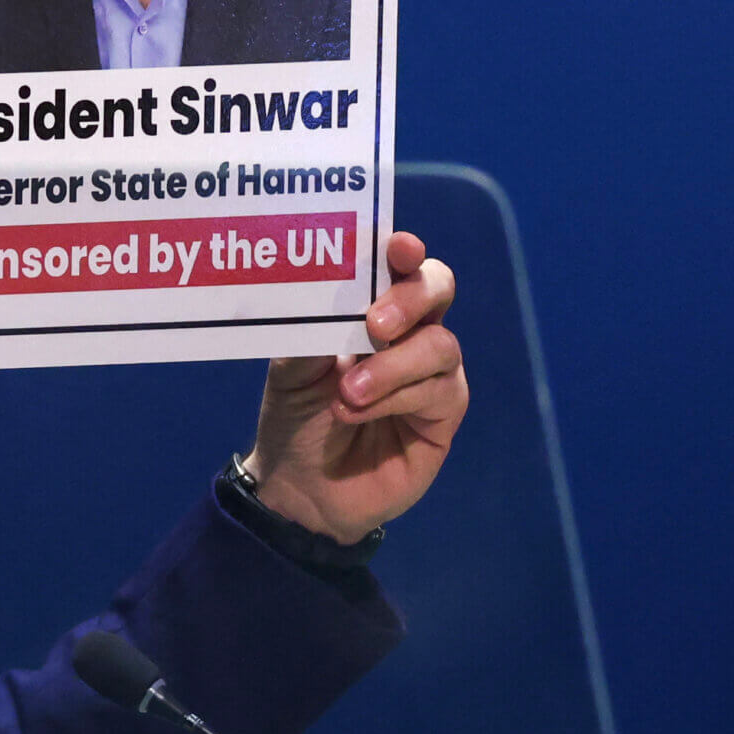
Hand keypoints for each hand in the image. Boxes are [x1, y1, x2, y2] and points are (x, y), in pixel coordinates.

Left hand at [245, 232, 464, 543]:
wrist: (298, 488)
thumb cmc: (295, 417)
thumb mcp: (290, 368)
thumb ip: (311, 329)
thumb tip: (327, 290)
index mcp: (369, 309)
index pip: (397, 265)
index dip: (403, 250)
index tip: (397, 245)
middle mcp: (408, 333)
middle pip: (437, 289)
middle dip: (412, 297)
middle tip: (375, 323)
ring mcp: (430, 374)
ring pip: (440, 345)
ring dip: (392, 365)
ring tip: (347, 392)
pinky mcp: (443, 416)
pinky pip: (439, 392)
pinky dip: (396, 397)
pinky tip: (355, 411)